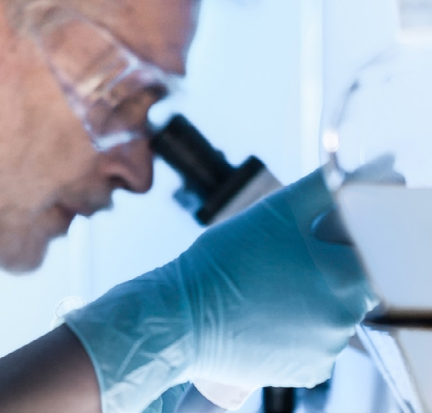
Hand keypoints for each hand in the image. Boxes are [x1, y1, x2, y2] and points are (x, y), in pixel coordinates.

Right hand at [64, 168, 377, 412]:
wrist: (179, 318)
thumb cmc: (222, 261)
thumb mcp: (274, 211)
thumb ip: (324, 188)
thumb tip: (362, 171)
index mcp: (347, 277)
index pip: (364, 249)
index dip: (336, 238)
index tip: (306, 237)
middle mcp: (346, 320)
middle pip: (349, 282)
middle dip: (321, 268)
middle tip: (276, 260)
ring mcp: (326, 350)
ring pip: (329, 312)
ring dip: (307, 298)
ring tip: (263, 288)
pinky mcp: (306, 372)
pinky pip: (313, 342)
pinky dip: (295, 329)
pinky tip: (264, 315)